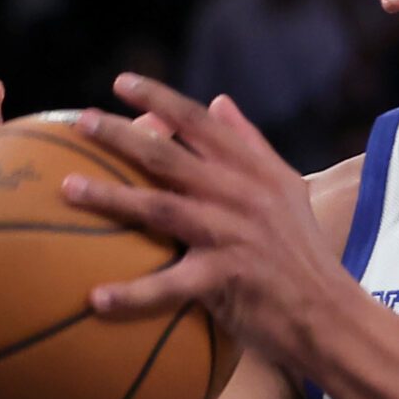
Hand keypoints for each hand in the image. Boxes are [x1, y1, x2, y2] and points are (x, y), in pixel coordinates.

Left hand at [56, 73, 348, 368]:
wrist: (332, 315)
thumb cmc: (304, 255)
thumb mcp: (288, 190)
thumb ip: (251, 144)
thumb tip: (218, 101)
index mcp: (254, 171)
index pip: (200, 122)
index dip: (159, 99)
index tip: (121, 82)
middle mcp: (241, 196)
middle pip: (169, 156)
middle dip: (120, 135)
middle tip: (80, 123)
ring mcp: (232, 236)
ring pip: (160, 208)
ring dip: (110, 197)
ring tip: (67, 189)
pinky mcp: (226, 279)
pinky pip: (168, 286)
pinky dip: (132, 294)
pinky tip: (96, 298)